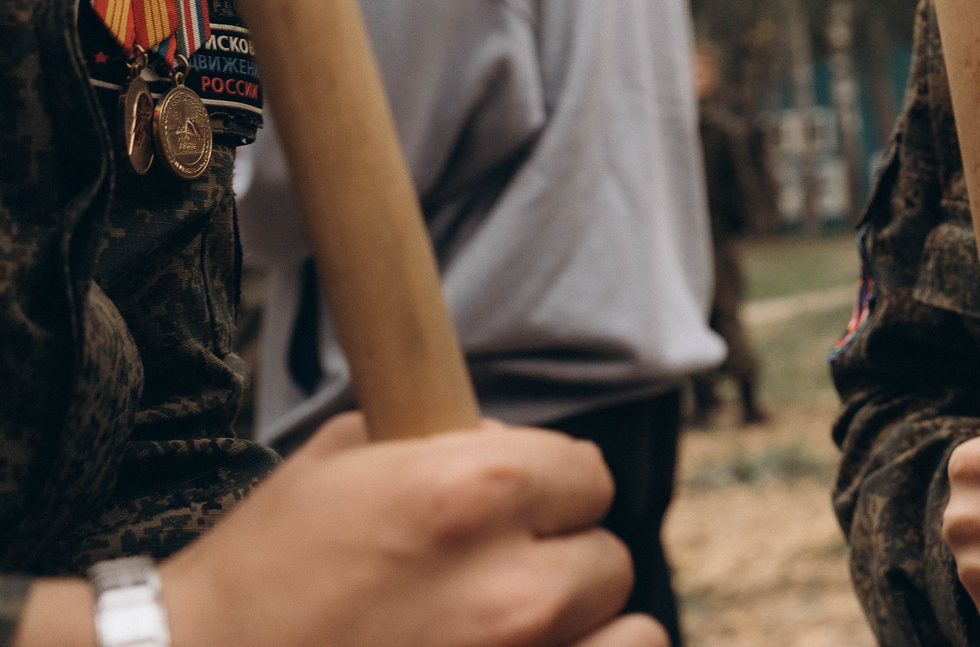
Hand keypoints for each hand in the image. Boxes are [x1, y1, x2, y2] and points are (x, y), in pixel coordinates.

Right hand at [156, 413, 664, 646]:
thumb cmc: (262, 576)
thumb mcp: (337, 468)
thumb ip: (441, 441)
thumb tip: (509, 438)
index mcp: (471, 493)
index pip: (587, 474)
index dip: (549, 492)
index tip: (518, 514)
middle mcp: (511, 584)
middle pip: (607, 557)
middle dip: (557, 564)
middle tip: (495, 583)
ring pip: (630, 630)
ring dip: (584, 630)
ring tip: (521, 632)